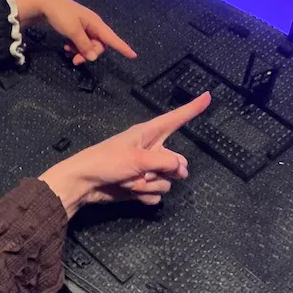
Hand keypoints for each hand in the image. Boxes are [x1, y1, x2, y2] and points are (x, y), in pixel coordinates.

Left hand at [16, 0, 136, 64]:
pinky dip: (75, 47)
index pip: (112, 38)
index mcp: (95, 23)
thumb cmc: (60, 15)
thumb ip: (84, 44)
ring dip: (81, 51)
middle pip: (99, 44)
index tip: (133, 55)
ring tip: (68, 53)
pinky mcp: (76, 28)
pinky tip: (66, 48)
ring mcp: (84, 26)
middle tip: (76, 61)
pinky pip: (81, 42)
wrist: (44, 4)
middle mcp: (92, 24)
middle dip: (90, 54)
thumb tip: (94, 57)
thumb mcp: (72, 31)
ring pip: (89, 45)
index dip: (122, 47)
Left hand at [38, 92, 210, 217]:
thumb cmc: (106, 162)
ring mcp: (146, 170)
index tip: (208, 96)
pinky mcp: (140, 187)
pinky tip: (130, 192)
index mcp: (148, 134)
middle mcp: (150, 151)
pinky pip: (156, 195)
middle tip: (147, 172)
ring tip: (129, 181)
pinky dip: (145, 196)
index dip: (192, 109)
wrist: (84, 183)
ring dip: (150, 185)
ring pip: (167, 182)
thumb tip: (182, 169)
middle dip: (167, 171)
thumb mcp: (138, 159)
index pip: (175, 119)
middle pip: (177, 162)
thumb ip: (164, 162)